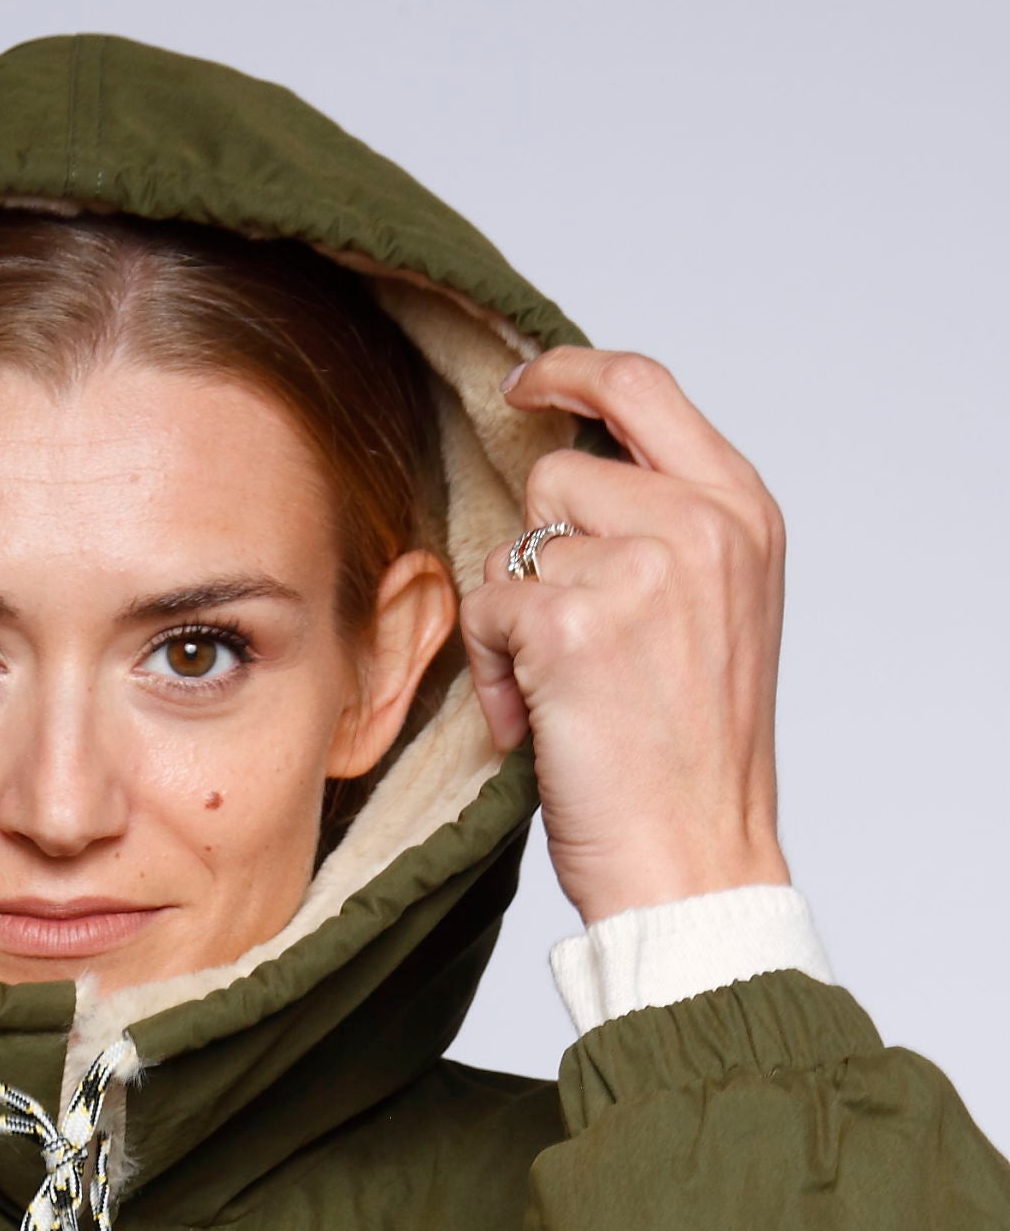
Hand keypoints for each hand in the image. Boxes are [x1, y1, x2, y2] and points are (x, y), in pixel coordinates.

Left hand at [461, 348, 790, 929]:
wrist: (696, 859)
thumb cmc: (692, 760)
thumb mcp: (715, 613)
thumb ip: (667, 530)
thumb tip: (570, 476)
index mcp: (742, 511)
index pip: (643, 387)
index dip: (570, 372)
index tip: (525, 386)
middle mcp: (700, 524)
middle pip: (558, 471)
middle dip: (537, 554)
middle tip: (562, 640)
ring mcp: (641, 568)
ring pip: (514, 547)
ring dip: (513, 624)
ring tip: (559, 696)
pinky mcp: (576, 623)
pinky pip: (489, 610)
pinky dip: (495, 673)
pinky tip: (536, 724)